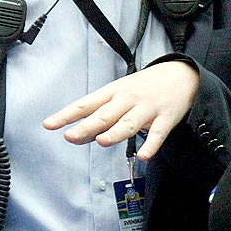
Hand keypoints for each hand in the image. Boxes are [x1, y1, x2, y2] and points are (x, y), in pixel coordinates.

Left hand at [43, 61, 199, 159]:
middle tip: (71, 136)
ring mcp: (147, 108)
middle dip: (87, 126)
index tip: (49, 125)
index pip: (85, 104)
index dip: (66, 115)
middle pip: (105, 114)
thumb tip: (78, 135)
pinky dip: (151, 145)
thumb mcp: (120, 92)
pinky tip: (143, 156)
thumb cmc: (144, 87)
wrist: (181, 75)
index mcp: (113, 92)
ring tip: (102, 141)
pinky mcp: (166, 118)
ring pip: (129, 123)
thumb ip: (101, 114)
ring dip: (115, 132)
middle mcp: (127, 99)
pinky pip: (157, 134)